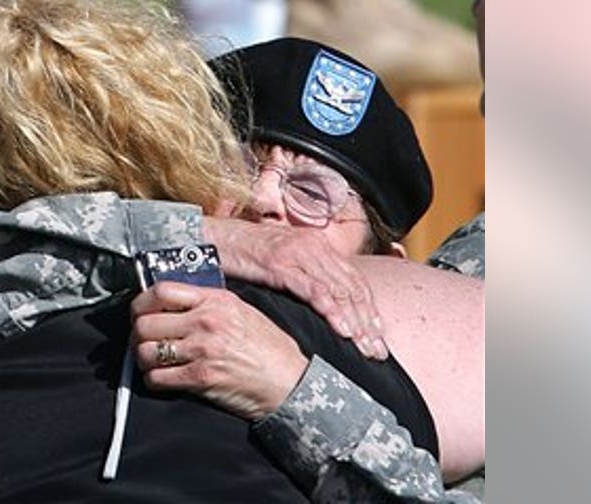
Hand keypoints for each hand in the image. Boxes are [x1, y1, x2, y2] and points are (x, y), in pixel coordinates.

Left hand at [130, 282, 308, 421]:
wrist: (290, 382)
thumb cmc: (269, 348)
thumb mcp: (242, 311)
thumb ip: (209, 303)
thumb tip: (173, 302)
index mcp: (215, 300)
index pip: (161, 291)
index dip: (141, 301)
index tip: (139, 311)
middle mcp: (206, 321)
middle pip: (146, 322)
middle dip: (139, 334)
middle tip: (145, 340)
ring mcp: (202, 350)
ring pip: (146, 351)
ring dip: (143, 359)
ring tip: (153, 361)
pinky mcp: (201, 378)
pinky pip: (157, 378)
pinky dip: (154, 380)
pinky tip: (163, 378)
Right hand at [203, 217, 386, 358]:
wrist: (211, 238)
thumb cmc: (243, 254)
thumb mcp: (281, 263)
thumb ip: (302, 278)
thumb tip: (322, 305)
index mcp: (317, 246)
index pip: (353, 280)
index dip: (369, 309)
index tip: (378, 336)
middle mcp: (313, 247)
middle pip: (352, 288)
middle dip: (369, 322)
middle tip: (379, 351)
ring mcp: (297, 254)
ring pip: (338, 290)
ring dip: (356, 322)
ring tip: (366, 347)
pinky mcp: (280, 264)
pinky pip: (313, 289)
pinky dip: (331, 311)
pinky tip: (342, 329)